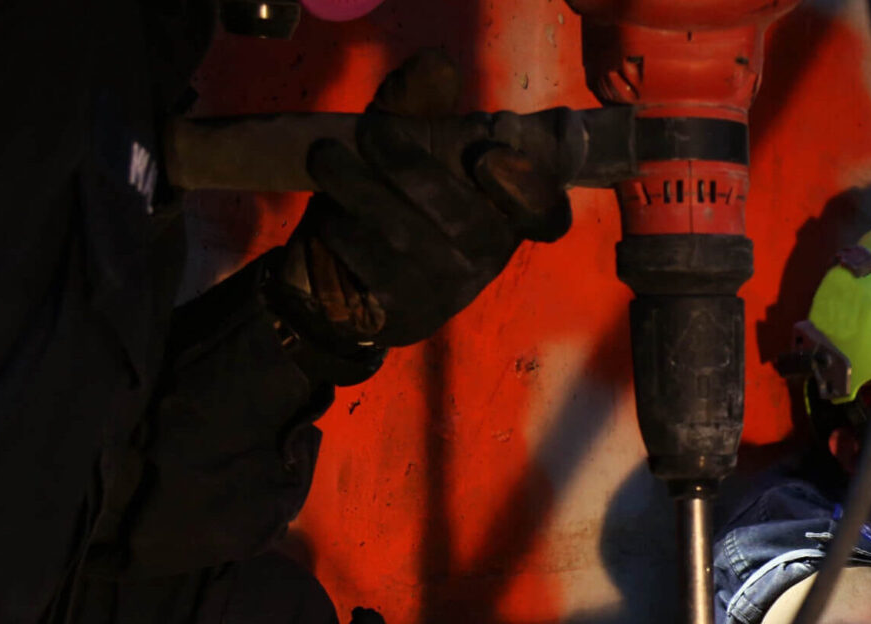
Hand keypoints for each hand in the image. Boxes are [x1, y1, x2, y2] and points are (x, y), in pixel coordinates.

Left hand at [270, 49, 574, 356]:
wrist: (338, 285)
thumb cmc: (385, 202)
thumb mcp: (403, 145)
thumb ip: (421, 106)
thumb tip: (439, 64)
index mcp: (502, 214)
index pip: (546, 215)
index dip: (529, 191)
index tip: (489, 156)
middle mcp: (486, 254)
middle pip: (466, 219)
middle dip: (412, 167)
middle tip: (370, 130)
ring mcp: (448, 288)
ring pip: (411, 238)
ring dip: (362, 190)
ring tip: (325, 157)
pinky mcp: (406, 311)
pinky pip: (375, 267)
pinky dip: (345, 232)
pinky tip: (327, 214)